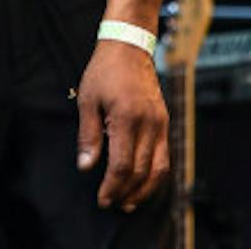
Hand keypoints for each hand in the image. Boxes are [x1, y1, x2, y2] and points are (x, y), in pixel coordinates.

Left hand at [75, 39, 169, 209]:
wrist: (129, 47)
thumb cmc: (105, 71)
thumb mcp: (87, 100)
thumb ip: (88, 135)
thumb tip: (86, 166)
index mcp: (127, 118)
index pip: (122, 165)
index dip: (112, 186)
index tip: (102, 199)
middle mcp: (148, 124)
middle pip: (141, 171)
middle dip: (126, 192)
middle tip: (112, 203)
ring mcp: (160, 124)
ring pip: (159, 169)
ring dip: (144, 190)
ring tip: (129, 201)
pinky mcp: (165, 122)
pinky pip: (165, 156)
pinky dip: (155, 174)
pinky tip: (143, 182)